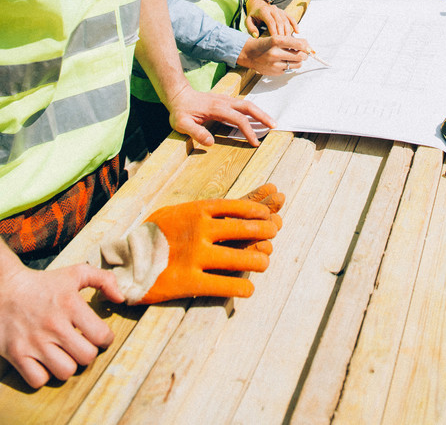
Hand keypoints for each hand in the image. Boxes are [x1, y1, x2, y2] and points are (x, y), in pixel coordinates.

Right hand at [0, 249, 122, 388]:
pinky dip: (44, 374)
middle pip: (86, 357)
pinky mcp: (17, 355)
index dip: (106, 339)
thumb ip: (103, 280)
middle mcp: (53, 325)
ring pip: (65, 372)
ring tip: (65, 353)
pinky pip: (39, 380)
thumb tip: (121, 298)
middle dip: (88, 352)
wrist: (5, 290)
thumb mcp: (76, 273)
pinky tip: (45, 360)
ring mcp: (35, 342)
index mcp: (70, 304)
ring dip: (68, 365)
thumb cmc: (44, 283)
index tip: (100, 336)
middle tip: (82, 344)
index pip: (101, 336)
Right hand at [134, 198, 280, 302]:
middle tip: (273, 235)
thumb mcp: (181, 211)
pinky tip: (248, 288)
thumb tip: (240, 204)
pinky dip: (242, 287)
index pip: (238, 205)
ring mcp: (194, 255)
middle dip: (265, 231)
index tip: (269, 215)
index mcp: (197, 209)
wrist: (126, 261)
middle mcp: (199, 229)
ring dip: (258, 261)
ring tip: (263, 262)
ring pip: (240, 258)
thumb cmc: (158, 234)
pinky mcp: (188, 281)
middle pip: (244, 229)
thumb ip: (209, 210)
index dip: (259, 210)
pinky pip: (225, 285)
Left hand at [166, 85, 275, 147]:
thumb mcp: (182, 124)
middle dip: (263, 116)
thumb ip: (196, 133)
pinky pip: (242, 105)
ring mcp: (225, 100)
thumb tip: (211, 143)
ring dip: (260, 112)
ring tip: (270, 122)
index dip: (248, 131)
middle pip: (249, 107)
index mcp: (217, 108)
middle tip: (274, 126)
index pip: (238, 119)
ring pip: (247, 104)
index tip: (255, 142)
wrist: (178, 94)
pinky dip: (252, 111)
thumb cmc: (180, 111)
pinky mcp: (224, 101)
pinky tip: (256, 117)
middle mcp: (224, 102)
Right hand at [236, 33, 310, 76]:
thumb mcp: (276, 37)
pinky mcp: (275, 72)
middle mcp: (275, 53)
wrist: (249, 53)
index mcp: (276, 40)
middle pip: (300, 56)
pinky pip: (289, 69)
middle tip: (305, 53)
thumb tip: (307, 46)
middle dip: (305, 54)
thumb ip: (291, 41)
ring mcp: (275, 64)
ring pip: (297, 64)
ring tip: (295, 57)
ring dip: (299, 61)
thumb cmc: (265, 44)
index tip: (309, 47)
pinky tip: (283, 62)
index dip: (307, 46)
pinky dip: (289, 65)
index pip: (298, 44)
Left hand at [244, 0, 296, 37]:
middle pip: (280, 22)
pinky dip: (295, 24)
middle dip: (282, 34)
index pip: (271, 22)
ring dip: (288, 32)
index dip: (274, 31)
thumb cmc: (253, 16)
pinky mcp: (284, 12)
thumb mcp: (248, 21)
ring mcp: (279, 10)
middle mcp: (273, 9)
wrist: (258, 5)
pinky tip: (297, 32)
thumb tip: (256, 36)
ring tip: (289, 42)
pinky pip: (291, 18)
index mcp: (264, 11)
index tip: (276, 42)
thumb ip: (251, 28)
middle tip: (284, 45)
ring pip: (286, 21)